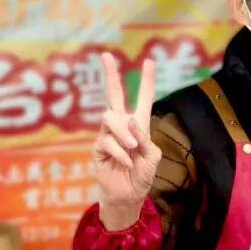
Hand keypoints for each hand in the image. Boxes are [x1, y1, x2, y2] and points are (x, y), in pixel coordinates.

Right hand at [92, 53, 161, 230]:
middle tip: (106, 55)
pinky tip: (126, 163)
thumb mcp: (152, 156)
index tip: (150, 61)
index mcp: (139, 124)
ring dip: (123, 133)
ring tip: (132, 148)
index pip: (143, 98)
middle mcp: (122, 125)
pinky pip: (107, 141)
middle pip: (113, 94)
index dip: (147, 80)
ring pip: (110, 118)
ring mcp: (108, 135)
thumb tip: (130, 121)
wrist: (128, 194)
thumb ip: (144, 137)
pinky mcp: (98, 147)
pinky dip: (120, 152)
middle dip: (110, 74)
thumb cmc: (142, 175)